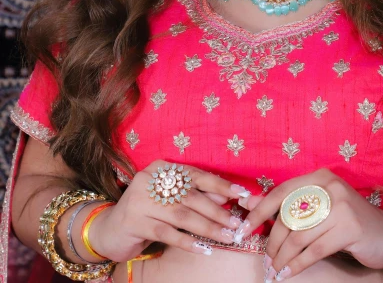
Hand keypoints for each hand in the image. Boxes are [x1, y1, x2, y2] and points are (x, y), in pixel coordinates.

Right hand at [86, 160, 259, 262]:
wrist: (108, 229)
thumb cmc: (146, 212)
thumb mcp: (170, 199)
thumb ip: (195, 195)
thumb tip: (226, 197)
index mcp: (161, 168)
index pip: (196, 175)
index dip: (220, 185)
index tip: (241, 194)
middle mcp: (150, 180)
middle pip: (191, 196)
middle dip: (217, 211)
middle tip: (236, 222)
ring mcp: (140, 201)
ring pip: (182, 215)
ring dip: (207, 227)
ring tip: (226, 236)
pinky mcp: (134, 222)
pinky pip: (167, 233)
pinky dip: (188, 241)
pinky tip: (203, 248)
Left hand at [241, 169, 382, 279]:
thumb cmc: (348, 222)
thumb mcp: (319, 209)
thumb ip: (289, 206)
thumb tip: (249, 203)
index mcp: (319, 178)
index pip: (281, 193)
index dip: (259, 212)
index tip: (243, 229)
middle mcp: (329, 187)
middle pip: (288, 217)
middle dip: (273, 242)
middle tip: (267, 259)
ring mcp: (341, 206)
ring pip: (299, 236)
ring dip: (283, 257)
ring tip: (276, 269)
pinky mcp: (349, 228)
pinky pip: (314, 251)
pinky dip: (297, 265)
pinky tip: (289, 274)